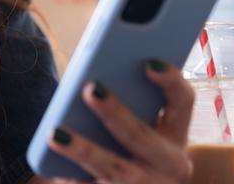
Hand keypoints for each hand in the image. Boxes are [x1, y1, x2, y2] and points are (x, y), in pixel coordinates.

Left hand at [42, 61, 194, 183]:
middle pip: (140, 136)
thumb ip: (130, 105)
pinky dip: (70, 178)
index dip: (170, 80)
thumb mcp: (145, 131)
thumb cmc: (134, 151)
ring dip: (83, 150)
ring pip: (114, 169)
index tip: (149, 62)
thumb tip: (91, 82)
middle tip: (89, 88)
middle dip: (114, 113)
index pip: (183, 101)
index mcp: (176, 134)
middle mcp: (169, 164)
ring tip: (55, 134)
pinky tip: (50, 167)